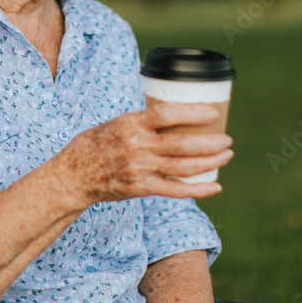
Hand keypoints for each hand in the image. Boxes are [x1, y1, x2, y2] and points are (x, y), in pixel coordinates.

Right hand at [52, 102, 233, 208]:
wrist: (74, 175)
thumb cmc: (97, 143)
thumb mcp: (117, 122)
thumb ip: (144, 122)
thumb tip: (175, 113)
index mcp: (131, 124)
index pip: (166, 114)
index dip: (193, 113)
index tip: (213, 112)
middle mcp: (137, 147)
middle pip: (182, 144)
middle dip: (211, 142)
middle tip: (227, 138)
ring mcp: (140, 170)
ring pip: (184, 167)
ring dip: (210, 162)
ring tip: (226, 155)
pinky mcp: (141, 189)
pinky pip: (176, 191)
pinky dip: (198, 190)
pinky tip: (215, 186)